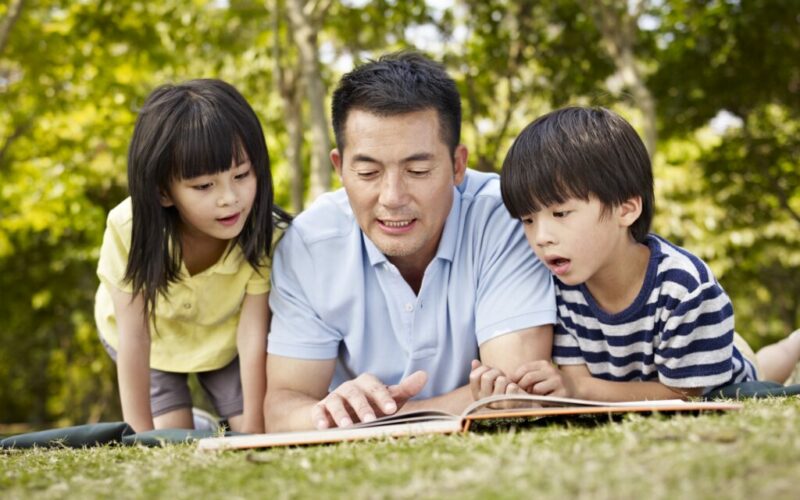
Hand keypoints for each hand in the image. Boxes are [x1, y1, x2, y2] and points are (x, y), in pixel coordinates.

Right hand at [311, 371, 426, 428]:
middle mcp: (349, 388)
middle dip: (363, 407)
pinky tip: (324, 427)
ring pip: (336, 401)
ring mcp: (333, 398)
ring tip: (347, 426)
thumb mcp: (387, 399)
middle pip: (355, 394)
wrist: (338, 412)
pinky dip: (320, 418)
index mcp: (366, 384)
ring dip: (341, 413)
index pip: (376, 387)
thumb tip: (424, 375)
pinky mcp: (320, 409)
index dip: (383, 397)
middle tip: (370, 420)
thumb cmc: (370, 406)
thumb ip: (404, 389)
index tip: (392, 409)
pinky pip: (318, 411)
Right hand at [469, 360, 523, 400]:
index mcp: (477, 395)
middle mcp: (484, 401)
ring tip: (508, 384)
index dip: (483, 368)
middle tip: (501, 375)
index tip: (490, 371)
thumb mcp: (489, 382)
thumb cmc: (501, 390)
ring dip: (507, 379)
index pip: (473, 376)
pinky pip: (511, 387)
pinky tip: (514, 391)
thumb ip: (480, 372)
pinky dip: (514, 386)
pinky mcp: (509, 405)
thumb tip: (474, 361)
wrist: (517, 404)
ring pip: (501, 380)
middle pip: (486, 377)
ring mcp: (496, 404)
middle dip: (496, 372)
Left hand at [512, 360, 575, 397]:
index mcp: (544, 364)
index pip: (524, 368)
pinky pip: (545, 399)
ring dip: (532, 395)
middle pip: (528, 378)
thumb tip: (507, 380)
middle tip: (519, 394)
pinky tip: (542, 401)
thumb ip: (527, 374)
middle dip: (521, 387)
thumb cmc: (553, 382)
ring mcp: (558, 382)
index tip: (510, 385)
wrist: (577, 387)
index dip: (515, 377)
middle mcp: (551, 371)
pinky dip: (541, 401)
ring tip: (533, 398)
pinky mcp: (563, 394)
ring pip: (536, 389)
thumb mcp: (542, 373)